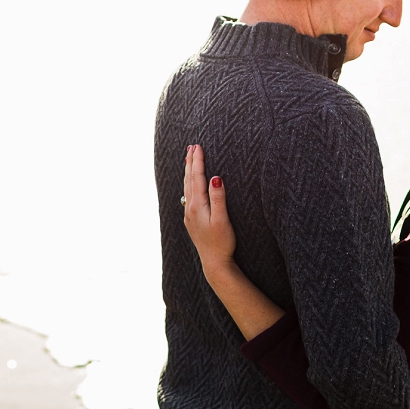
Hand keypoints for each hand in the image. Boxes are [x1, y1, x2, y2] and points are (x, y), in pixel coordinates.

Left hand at [182, 145, 235, 272]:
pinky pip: (188, 196)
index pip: (197, 177)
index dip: (198, 161)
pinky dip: (188, 184)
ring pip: (186, 188)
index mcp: (197, 205)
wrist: (214, 262)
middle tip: (191, 147)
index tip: (198, 147)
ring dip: (188, 172)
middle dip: (190, 162)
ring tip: (189, 159)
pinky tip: (190, 184)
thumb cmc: (222, 242)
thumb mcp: (222, 220)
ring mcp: (189, 215)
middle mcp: (190, 208)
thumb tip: (215, 177)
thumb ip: (218, 198)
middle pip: (189, 180)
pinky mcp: (191, 220)